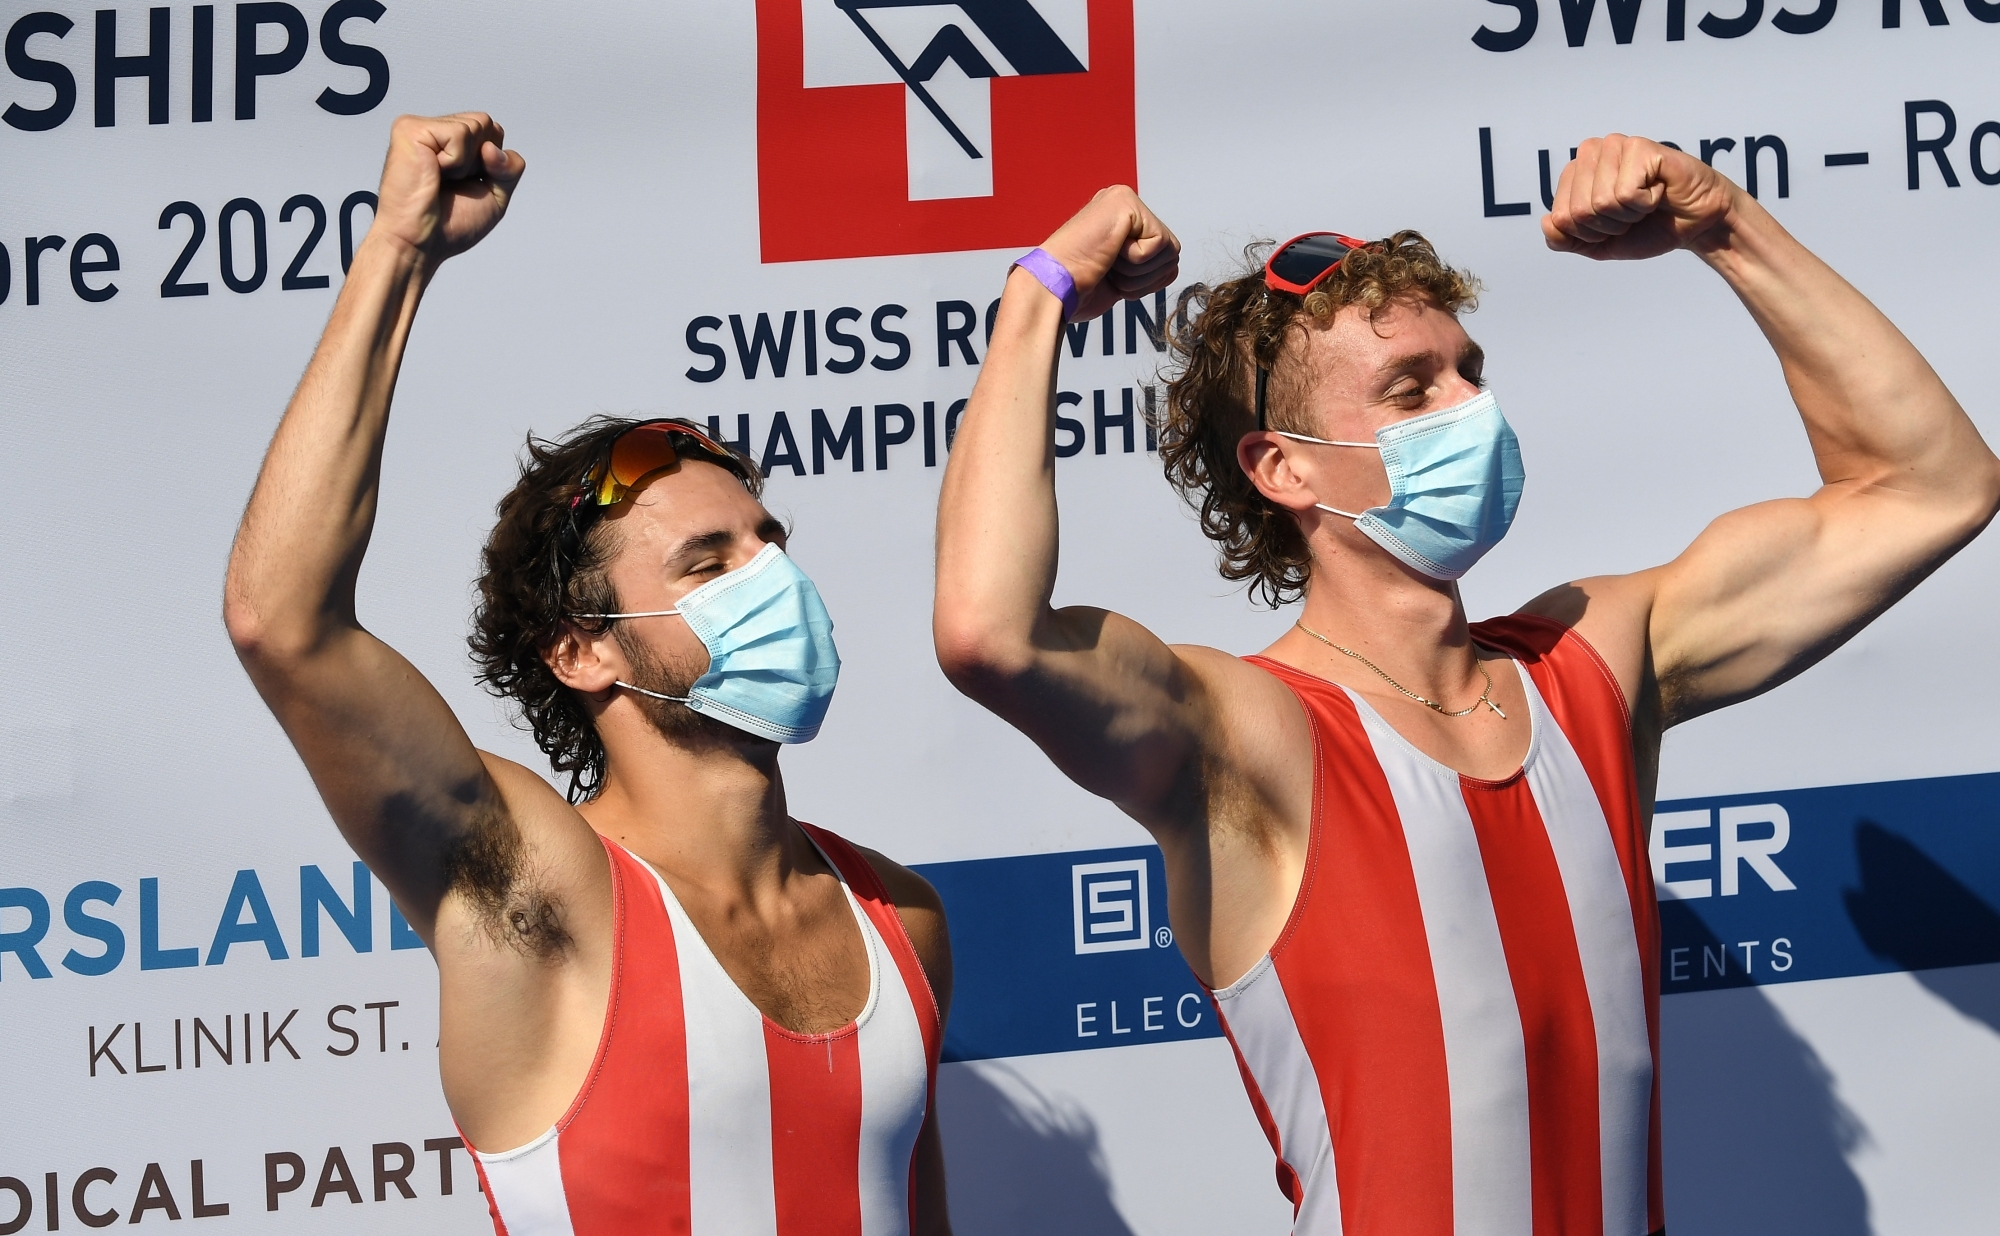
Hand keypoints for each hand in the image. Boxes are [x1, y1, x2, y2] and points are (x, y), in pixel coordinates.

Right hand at [368, 112, 525, 264]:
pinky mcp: (410, 128)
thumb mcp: (496, 195)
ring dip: (466, 164)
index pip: (493, 131)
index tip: (467, 185)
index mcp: (452, 145)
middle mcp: (436, 132)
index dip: (493, 162)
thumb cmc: (448, 226)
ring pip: (477, 125)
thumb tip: (491, 148)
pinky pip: (459, 133)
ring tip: (439, 179)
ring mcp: (421, 127)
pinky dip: (455, 161)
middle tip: (451, 184)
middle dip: (482, 161)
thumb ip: (510, 168)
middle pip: (488, 123)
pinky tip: (432, 173)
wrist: (419, 243)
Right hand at [1039, 186, 1178, 320]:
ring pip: (1169, 251)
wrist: (1053, 289)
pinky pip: (1160, 244)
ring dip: (1139, 272)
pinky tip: (1109, 253)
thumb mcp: (1122, 275)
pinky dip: (1137, 261)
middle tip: (1109, 271)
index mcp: (1120, 221)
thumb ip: (1146, 264)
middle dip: (1145, 278)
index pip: (1164, 256)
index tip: (1111, 277)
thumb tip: (1171, 269)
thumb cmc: (1077, 289)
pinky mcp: (1127, 203)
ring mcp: (1125, 200)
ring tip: (1107, 263)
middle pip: (1172, 254)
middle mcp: (1124, 204)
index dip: (1145, 281)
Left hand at [1543, 133, 1738, 260]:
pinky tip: (1659, 190)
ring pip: (1600, 203)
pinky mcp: (1640, 146)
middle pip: (1577, 211)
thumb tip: (1547, 221)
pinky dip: (1645, 203)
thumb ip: (1564, 240)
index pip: (1559, 217)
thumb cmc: (1647, 229)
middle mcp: (1590, 152)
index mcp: (1574, 173)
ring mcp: (1614, 145)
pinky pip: (1625, 194)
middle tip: (1633, 213)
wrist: (1694, 226)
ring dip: (1629, 214)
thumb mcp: (1596, 245)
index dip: (1589, 234)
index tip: (1614, 223)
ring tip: (1646, 200)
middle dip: (1608, 226)